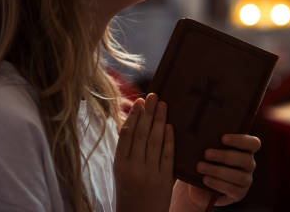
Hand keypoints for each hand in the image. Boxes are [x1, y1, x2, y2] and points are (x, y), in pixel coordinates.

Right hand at [114, 93, 174, 211]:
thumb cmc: (129, 193)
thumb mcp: (121, 172)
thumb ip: (126, 151)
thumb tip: (131, 123)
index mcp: (119, 165)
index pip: (126, 135)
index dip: (133, 116)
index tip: (140, 102)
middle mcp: (133, 169)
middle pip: (141, 135)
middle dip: (148, 113)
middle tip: (154, 95)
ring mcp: (149, 175)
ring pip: (154, 142)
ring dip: (159, 121)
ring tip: (163, 104)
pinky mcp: (164, 182)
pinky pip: (167, 157)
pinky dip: (169, 140)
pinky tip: (170, 126)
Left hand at [187, 134, 260, 207]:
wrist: (199, 186)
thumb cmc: (203, 161)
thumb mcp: (205, 151)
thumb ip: (209, 142)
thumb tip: (201, 135)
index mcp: (245, 149)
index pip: (254, 143)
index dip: (241, 140)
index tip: (223, 138)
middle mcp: (249, 164)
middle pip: (246, 160)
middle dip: (225, 156)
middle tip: (206, 154)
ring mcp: (246, 180)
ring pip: (239, 176)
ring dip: (218, 171)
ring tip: (200, 167)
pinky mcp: (239, 194)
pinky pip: (232, 189)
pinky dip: (217, 183)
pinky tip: (205, 179)